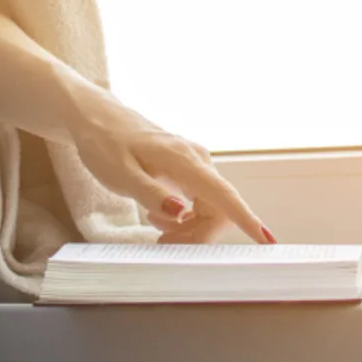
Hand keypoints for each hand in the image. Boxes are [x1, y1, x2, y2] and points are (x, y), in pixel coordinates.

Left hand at [68, 87, 275, 244]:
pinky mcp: (186, 166)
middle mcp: (196, 159)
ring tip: (157, 230)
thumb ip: (151, 194)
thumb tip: (181, 213)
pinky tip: (159, 216)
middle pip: (218, 208)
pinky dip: (184, 216)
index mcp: (183, 160)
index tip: (266, 240)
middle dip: (199, 234)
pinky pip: (198, 199)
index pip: (223, 195)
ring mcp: (193, 162)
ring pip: (209, 206)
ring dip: (190, 228)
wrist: (96, 118)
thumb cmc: (105, 144)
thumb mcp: (120, 175)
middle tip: (165, 243)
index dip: (246, 219)